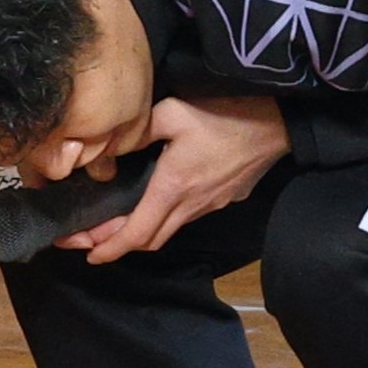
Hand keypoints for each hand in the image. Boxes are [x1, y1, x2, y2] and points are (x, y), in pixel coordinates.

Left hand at [67, 93, 290, 262]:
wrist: (278, 122)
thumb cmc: (223, 114)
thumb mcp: (172, 112)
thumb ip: (137, 132)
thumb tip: (109, 148)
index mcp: (172, 188)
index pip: (137, 233)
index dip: (110, 249)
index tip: (89, 255)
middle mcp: (191, 205)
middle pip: (151, 240)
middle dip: (117, 245)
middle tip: (92, 240)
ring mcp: (211, 205)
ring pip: (170, 229)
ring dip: (143, 232)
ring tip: (119, 223)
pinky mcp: (226, 198)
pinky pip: (189, 216)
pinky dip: (166, 218)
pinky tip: (159, 201)